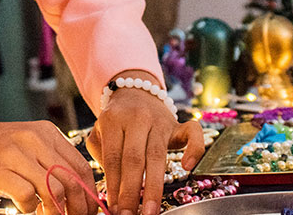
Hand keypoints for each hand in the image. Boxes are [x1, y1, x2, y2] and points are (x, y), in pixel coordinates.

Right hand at [0, 120, 99, 214]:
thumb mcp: (29, 146)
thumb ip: (53, 162)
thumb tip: (79, 195)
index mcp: (47, 132)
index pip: (81, 166)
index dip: (89, 193)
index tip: (89, 210)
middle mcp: (34, 138)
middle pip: (72, 181)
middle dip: (78, 207)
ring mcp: (15, 153)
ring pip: (53, 190)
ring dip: (55, 211)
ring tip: (47, 214)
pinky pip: (27, 196)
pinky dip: (29, 208)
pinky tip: (23, 206)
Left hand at [85, 72, 204, 214]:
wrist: (135, 90)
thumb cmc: (116, 120)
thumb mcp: (99, 130)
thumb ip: (100, 153)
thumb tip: (110, 186)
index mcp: (113, 120)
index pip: (113, 158)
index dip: (113, 185)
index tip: (113, 207)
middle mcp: (137, 119)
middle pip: (134, 159)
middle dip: (132, 191)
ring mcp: (160, 120)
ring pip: (158, 155)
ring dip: (154, 187)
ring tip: (150, 211)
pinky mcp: (179, 124)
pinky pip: (193, 133)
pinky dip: (193, 149)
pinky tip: (187, 167)